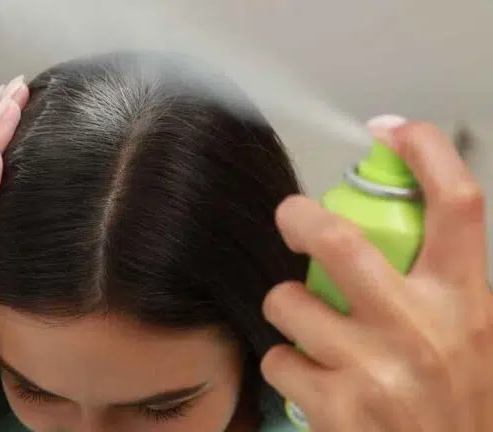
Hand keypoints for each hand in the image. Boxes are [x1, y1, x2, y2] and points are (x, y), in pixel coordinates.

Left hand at [261, 118, 491, 430]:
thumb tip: (405, 230)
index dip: (423, 153)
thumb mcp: (479, 339)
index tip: (390, 129)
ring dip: (285, 306)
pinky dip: (283, 361)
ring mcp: (375, 368)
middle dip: (299, 218)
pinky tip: (309, 378)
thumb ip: (448, 287)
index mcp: (467, 301)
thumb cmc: (464, 406)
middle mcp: (422, 327)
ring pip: (289, 302)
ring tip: (305, 326)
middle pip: (341, 241)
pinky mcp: (336, 406)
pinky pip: (278, 358)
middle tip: (290, 216)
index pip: (458, 204)